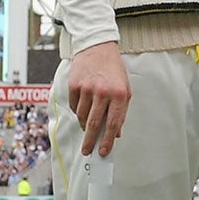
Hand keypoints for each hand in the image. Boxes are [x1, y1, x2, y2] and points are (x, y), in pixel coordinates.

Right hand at [66, 40, 130, 156]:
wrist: (97, 47)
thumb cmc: (113, 70)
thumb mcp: (125, 89)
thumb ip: (121, 111)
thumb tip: (116, 133)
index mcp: (119, 94)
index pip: (113, 124)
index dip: (108, 141)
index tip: (103, 152)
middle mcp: (103, 92)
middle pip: (94, 124)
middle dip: (90, 141)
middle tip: (87, 151)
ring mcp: (87, 88)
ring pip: (83, 116)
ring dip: (85, 124)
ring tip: (88, 122)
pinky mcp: (74, 85)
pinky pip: (75, 107)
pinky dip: (78, 111)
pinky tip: (83, 106)